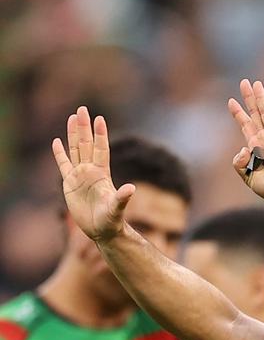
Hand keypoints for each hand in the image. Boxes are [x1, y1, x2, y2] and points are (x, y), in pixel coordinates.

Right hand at [51, 107, 134, 242]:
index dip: (100, 134)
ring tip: (72, 118)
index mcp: (102, 174)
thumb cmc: (111, 220)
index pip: (101, 149)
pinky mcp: (69, 184)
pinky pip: (63, 165)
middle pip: (86, 144)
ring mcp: (80, 176)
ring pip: (75, 150)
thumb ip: (122, 198)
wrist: (102, 230)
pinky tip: (57, 141)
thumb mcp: (117, 208)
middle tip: (82, 109)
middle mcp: (91, 171)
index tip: (99, 118)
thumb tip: (131, 188)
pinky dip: (60, 153)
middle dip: (84, 127)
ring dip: (73, 134)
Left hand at [227, 79, 263, 200]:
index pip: (246, 125)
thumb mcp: (247, 176)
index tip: (231, 101)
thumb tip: (243, 148)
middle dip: (249, 98)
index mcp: (255, 147)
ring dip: (260, 98)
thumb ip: (239, 163)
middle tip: (244, 82)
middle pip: (256, 114)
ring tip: (256, 83)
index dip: (238, 113)